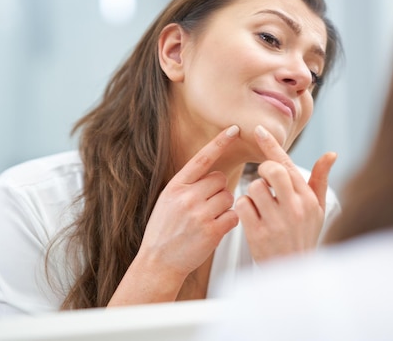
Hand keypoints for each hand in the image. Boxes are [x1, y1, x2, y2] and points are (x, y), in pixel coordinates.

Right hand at [137, 125, 240, 279]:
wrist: (158, 262)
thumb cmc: (164, 232)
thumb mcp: (167, 201)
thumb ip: (187, 186)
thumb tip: (212, 173)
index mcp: (175, 186)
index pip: (202, 158)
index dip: (219, 142)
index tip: (234, 129)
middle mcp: (187, 197)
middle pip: (221, 179)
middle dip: (219, 190)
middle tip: (207, 206)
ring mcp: (199, 214)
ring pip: (229, 197)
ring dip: (225, 207)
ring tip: (209, 219)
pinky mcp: (212, 231)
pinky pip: (233, 216)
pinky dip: (229, 222)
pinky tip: (215, 229)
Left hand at [235, 125, 336, 260]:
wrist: (294, 273)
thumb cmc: (304, 236)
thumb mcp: (317, 210)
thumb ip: (319, 180)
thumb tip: (331, 153)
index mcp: (307, 199)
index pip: (288, 164)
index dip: (271, 145)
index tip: (258, 130)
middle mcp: (294, 208)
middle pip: (271, 170)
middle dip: (263, 170)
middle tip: (265, 181)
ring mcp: (276, 222)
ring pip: (253, 187)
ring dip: (252, 193)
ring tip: (260, 205)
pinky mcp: (258, 234)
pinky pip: (242, 205)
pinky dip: (243, 208)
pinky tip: (251, 217)